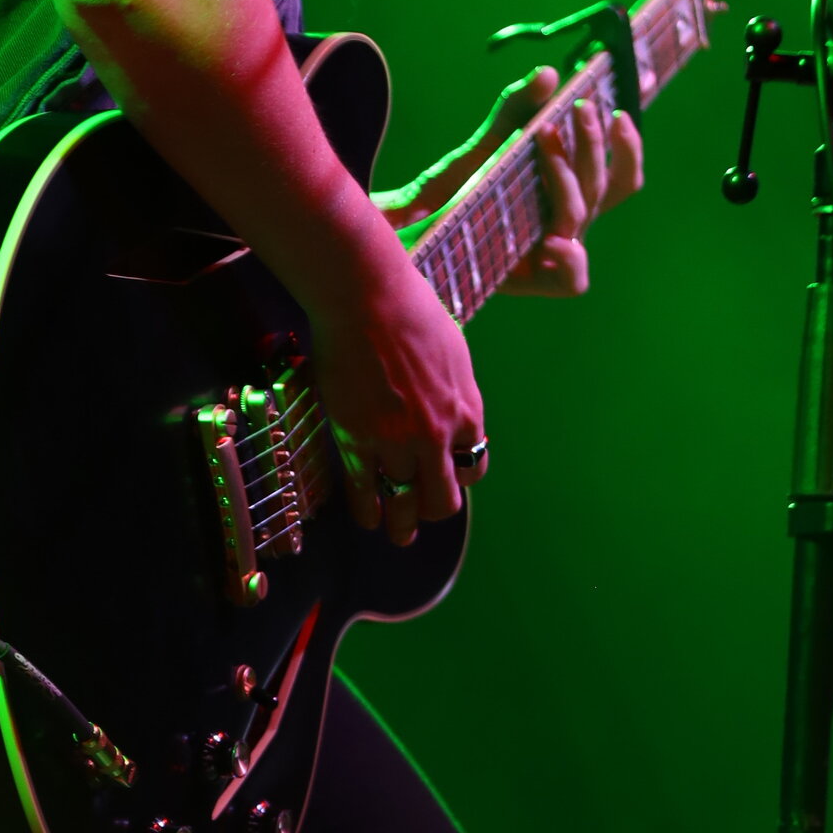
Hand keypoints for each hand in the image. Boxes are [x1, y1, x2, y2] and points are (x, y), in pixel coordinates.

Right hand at [302, 243, 486, 546]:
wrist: (368, 297)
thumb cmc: (411, 310)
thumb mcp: (453, 352)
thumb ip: (454, 390)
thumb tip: (451, 405)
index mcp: (466, 411)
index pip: (474, 467)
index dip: (459, 477)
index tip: (446, 476)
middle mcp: (438, 435)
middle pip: (443, 499)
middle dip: (433, 509)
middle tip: (421, 512)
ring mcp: (397, 442)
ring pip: (404, 505)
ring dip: (401, 525)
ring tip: (397, 535)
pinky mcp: (358, 441)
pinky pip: (365, 493)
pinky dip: (367, 511)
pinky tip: (367, 517)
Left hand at [377, 64, 646, 295]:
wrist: (400, 236)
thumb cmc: (447, 192)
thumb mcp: (485, 143)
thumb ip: (516, 109)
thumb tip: (549, 74)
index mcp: (565, 193)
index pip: (618, 170)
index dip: (628, 143)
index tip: (622, 102)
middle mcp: (563, 222)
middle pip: (606, 185)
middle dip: (595, 143)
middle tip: (581, 108)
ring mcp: (547, 250)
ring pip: (583, 214)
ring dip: (570, 175)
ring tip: (546, 140)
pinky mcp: (525, 278)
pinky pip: (571, 279)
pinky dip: (570, 258)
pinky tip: (554, 241)